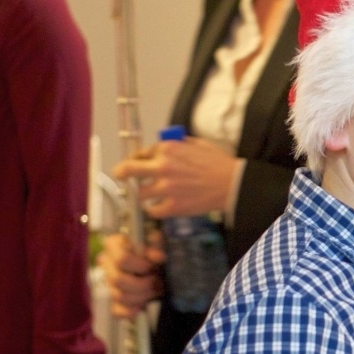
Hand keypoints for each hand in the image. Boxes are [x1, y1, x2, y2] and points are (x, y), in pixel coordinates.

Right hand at [99, 230, 164, 318]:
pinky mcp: (114, 299)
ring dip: (142, 296)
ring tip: (156, 290)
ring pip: (119, 296)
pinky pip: (117, 311)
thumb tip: (159, 257)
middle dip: (143, 284)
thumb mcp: (156, 241)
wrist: (155, 259)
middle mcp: (106, 263)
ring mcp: (109, 282)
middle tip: (157, 282)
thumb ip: (156, 247)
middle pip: (118, 280)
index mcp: (113, 245)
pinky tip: (143, 305)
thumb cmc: (153, 247)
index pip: (121, 259)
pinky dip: (131, 311)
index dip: (140, 266)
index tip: (153, 267)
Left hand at [113, 136, 236, 219]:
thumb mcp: (197, 143)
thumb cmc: (218, 163)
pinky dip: (154, 209)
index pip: (142, 153)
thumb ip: (177, 144)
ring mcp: (167, 188)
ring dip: (142, 193)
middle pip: (128, 170)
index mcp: (168, 149)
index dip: (139, 158)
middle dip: (121, 172)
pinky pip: (152, 210)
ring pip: (139, 193)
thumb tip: (164, 146)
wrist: (233, 184)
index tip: (138, 163)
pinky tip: (158, 207)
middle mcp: (163, 167)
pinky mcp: (173, 206)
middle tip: (120, 175)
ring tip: (148, 195)